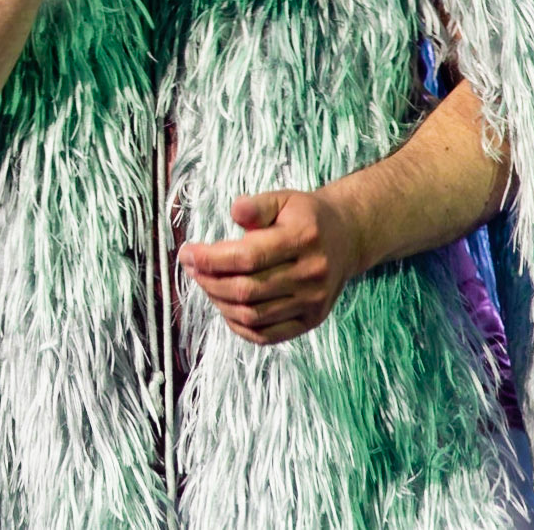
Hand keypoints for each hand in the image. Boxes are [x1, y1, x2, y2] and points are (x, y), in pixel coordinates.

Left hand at [178, 186, 373, 346]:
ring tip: (205, 284)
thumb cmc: (305, 216)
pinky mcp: (312, 321)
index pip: (248, 256)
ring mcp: (313, 302)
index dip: (211, 258)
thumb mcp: (283, 199)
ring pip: (254, 315)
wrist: (345, 239)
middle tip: (191, 268)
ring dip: (220, 303)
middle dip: (210, 281)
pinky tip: (225, 307)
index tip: (188, 252)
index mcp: (303, 238)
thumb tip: (234, 211)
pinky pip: (267, 335)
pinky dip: (239, 326)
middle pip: (248, 289)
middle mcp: (311, 274)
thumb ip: (257, 205)